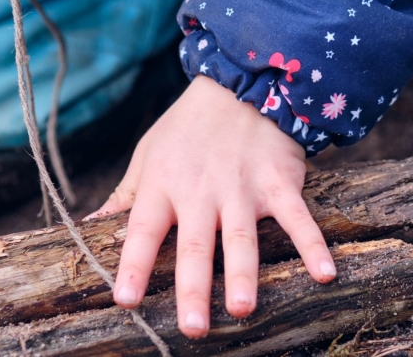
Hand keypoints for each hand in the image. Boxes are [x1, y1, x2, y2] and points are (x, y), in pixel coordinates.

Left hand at [87, 76, 335, 338]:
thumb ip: (124, 198)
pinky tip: (324, 274)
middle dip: (194, 288)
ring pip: (242, 238)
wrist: (241, 85)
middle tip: (193, 327)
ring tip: (241, 309)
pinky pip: (298, 219)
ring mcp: (243, 189)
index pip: (143, 231)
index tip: (126, 299)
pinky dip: (313, 246)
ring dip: (244, 274)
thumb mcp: (147, 156)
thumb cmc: (186, 129)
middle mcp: (201, 192)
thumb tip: (88, 229)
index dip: (134, 264)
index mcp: (163, 186)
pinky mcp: (280, 184)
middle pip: (196, 246)